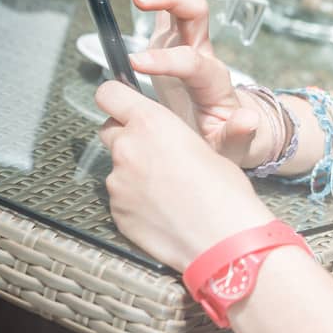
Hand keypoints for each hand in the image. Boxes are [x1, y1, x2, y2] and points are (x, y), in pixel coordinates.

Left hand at [95, 79, 275, 271]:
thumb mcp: (206, 147)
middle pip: (108, 130)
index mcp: (152, 123)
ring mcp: (118, 182)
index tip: (121, 102)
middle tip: (153, 151)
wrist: (222, 239)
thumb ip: (170, 136)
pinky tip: (162, 208)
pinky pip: (121, 197)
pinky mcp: (116, 211)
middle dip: (125, 136)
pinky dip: (135, 200)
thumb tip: (160, 138)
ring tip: (167, 188)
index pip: (109, 94)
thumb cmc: (224, 192)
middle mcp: (128, 148)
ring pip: (117, 167)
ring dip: (133, 172)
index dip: (115, 97)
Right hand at [129, 0, 271, 166]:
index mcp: (212, 83)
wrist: (228, 131)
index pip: (192, 62)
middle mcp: (204, 56)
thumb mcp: (231, 148)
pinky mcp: (178, 42)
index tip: (138, 62)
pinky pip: (172, 10)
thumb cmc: (224, 140)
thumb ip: (237, 134)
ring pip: (186, 6)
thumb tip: (249, 120)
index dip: (166, 59)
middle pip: (196, 16)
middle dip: (171, 1)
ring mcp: (191, 45)